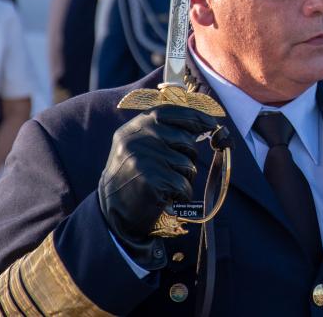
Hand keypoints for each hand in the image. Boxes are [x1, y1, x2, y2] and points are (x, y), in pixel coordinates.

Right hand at [98, 105, 218, 269]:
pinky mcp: (150, 180)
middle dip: (189, 157)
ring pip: (188, 164)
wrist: (111, 210)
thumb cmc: (134, 174)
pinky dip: (181, 195)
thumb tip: (206, 124)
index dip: (196, 117)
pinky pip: (183, 185)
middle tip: (173, 170)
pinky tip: (167, 198)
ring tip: (165, 184)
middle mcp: (138, 137)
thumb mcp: (141, 145)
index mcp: (137, 126)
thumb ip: (165, 132)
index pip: (172, 112)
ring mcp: (144, 158)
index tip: (211, 123)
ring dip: (184, 178)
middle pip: (186, 140)